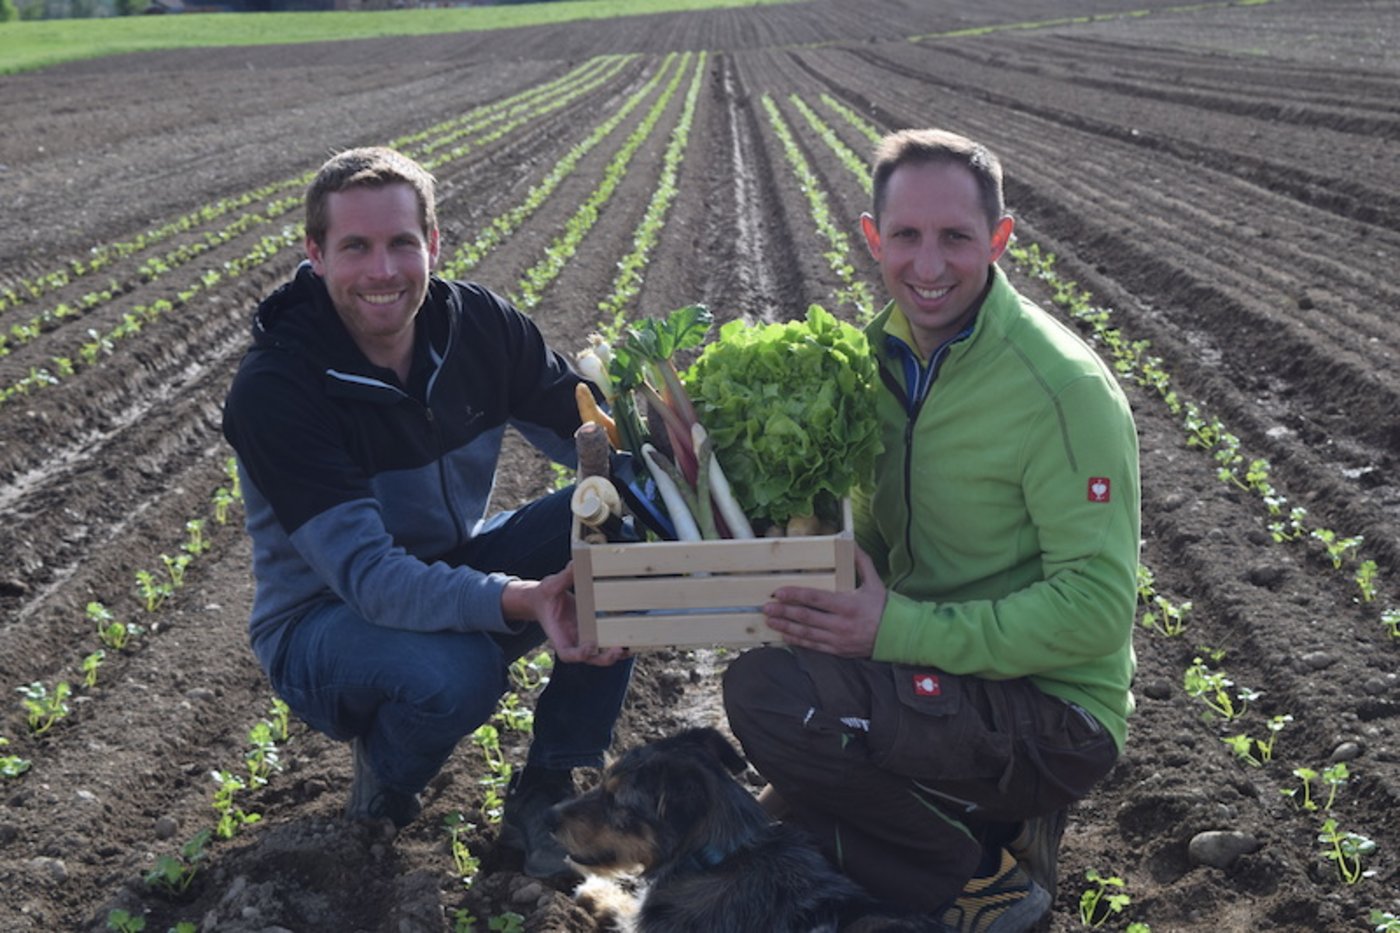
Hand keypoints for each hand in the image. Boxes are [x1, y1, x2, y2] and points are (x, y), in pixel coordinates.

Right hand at [513, 565, 627, 666]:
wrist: (543, 600)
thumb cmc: (545, 596)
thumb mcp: (550, 586)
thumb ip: (563, 578)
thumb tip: (575, 564)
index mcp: (559, 636)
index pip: (568, 653)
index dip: (579, 654)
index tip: (589, 647)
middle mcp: (574, 641)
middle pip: (590, 658)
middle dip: (605, 658)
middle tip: (618, 650)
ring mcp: (585, 639)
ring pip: (602, 654)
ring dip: (617, 653)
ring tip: (631, 646)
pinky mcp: (594, 632)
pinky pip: (607, 641)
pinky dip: (619, 642)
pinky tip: (633, 636)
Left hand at [762, 547, 885, 657]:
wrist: (898, 636)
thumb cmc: (885, 608)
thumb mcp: (875, 582)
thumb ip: (861, 562)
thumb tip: (850, 541)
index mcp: (848, 605)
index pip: (815, 598)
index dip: (795, 595)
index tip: (779, 592)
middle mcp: (841, 624)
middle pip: (806, 617)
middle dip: (784, 612)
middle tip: (766, 607)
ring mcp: (838, 639)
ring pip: (806, 633)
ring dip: (786, 627)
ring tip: (770, 621)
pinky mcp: (838, 650)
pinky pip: (813, 646)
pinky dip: (798, 641)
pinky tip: (785, 635)